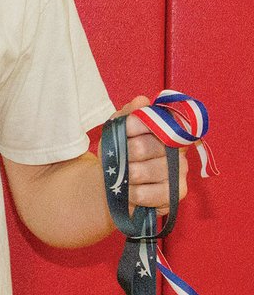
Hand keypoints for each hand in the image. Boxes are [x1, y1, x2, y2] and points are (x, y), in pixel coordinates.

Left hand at [113, 95, 187, 215]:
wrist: (113, 183)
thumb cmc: (118, 153)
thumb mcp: (116, 130)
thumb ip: (127, 114)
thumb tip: (142, 101)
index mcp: (167, 129)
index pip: (156, 121)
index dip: (134, 125)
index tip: (123, 130)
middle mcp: (178, 149)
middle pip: (146, 146)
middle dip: (124, 154)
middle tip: (118, 158)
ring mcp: (180, 172)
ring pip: (144, 171)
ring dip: (126, 175)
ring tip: (123, 176)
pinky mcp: (176, 193)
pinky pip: (148, 193)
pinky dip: (132, 192)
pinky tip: (130, 191)